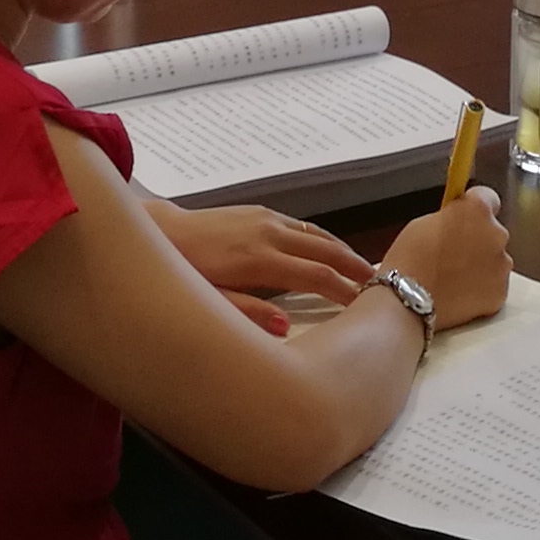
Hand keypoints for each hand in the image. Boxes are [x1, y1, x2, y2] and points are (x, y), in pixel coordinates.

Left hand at [148, 201, 372, 334]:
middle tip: (383, 283)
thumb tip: (286, 328)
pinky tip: (328, 250)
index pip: (315, 277)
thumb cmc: (179, 272)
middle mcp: (267, 234)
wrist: (156, 230)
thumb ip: (247, 315)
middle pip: (324, 250)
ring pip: (315, 234)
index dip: (343, 291)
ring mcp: (263, 219)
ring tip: (364, 269)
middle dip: (355, 267)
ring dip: (342, 250)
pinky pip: (300, 226)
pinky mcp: (256, 212)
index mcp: (258, 260)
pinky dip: (322, 239)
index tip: (365, 305)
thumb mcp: (206, 302)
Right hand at [380, 187, 512, 328]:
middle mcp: (496, 234)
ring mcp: (501, 265)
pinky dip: (482, 289)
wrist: (408, 299)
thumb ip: (451, 217)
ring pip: (495, 260)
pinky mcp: (500, 292)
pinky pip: (494, 286)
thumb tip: (457, 221)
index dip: (473, 208)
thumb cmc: (410, 261)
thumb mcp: (425, 221)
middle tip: (453, 253)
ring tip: (453, 277)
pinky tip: (459, 292)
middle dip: (477, 239)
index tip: (466, 216)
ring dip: (481, 265)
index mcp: (477, 209)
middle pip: (492, 231)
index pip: (487, 197)